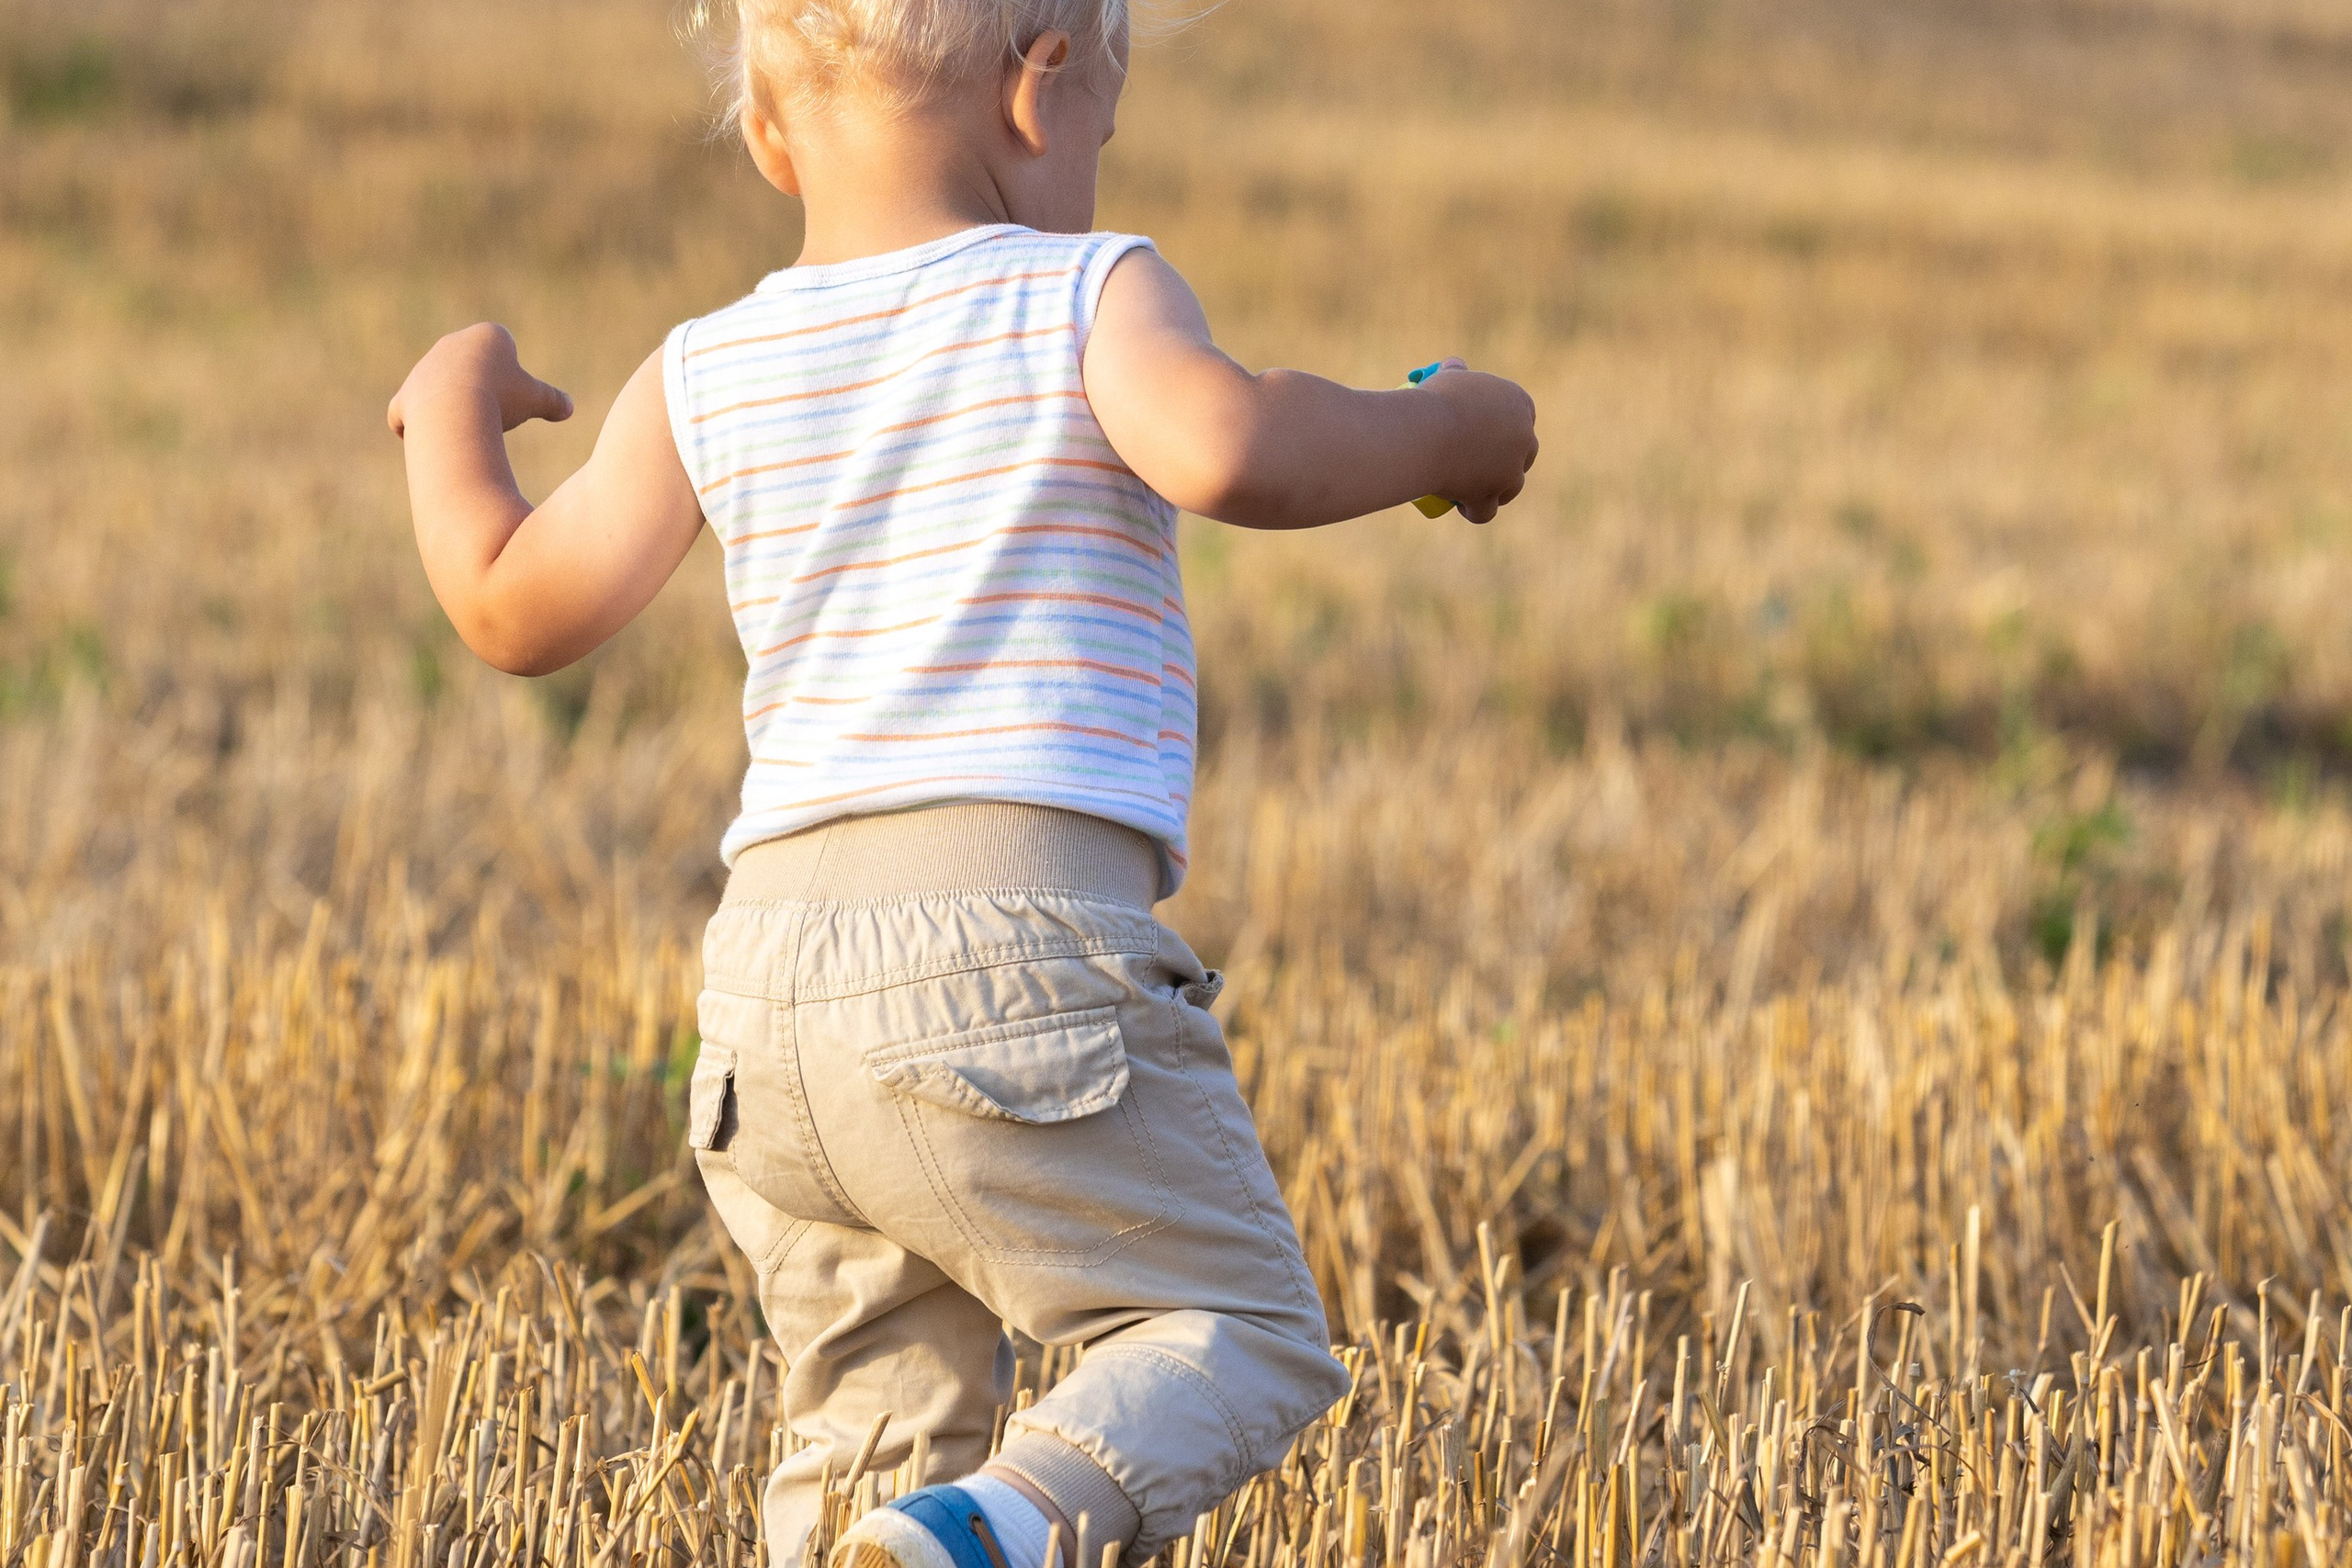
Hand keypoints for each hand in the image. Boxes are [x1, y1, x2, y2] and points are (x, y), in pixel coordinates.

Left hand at [388, 323, 573, 438]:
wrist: (454, 410)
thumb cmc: (500, 399)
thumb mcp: (536, 399)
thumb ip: (554, 401)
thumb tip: (569, 408)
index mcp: (486, 336)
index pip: (504, 348)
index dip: (512, 373)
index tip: (515, 392)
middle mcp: (451, 344)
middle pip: (472, 368)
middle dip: (483, 388)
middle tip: (496, 411)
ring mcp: (424, 370)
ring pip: (444, 389)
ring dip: (455, 408)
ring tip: (470, 428)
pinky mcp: (404, 397)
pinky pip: (409, 412)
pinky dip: (418, 426)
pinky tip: (434, 438)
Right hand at [1421, 359, 1538, 524]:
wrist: (1424, 433)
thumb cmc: (1433, 402)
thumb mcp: (1445, 379)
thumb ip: (1454, 371)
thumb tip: (1455, 366)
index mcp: (1519, 403)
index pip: (1522, 418)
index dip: (1509, 427)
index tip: (1488, 433)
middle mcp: (1524, 436)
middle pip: (1523, 453)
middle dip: (1509, 461)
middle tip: (1482, 463)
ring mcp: (1511, 469)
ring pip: (1512, 486)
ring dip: (1500, 490)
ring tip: (1477, 490)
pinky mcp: (1492, 494)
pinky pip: (1487, 510)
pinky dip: (1477, 511)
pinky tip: (1466, 509)